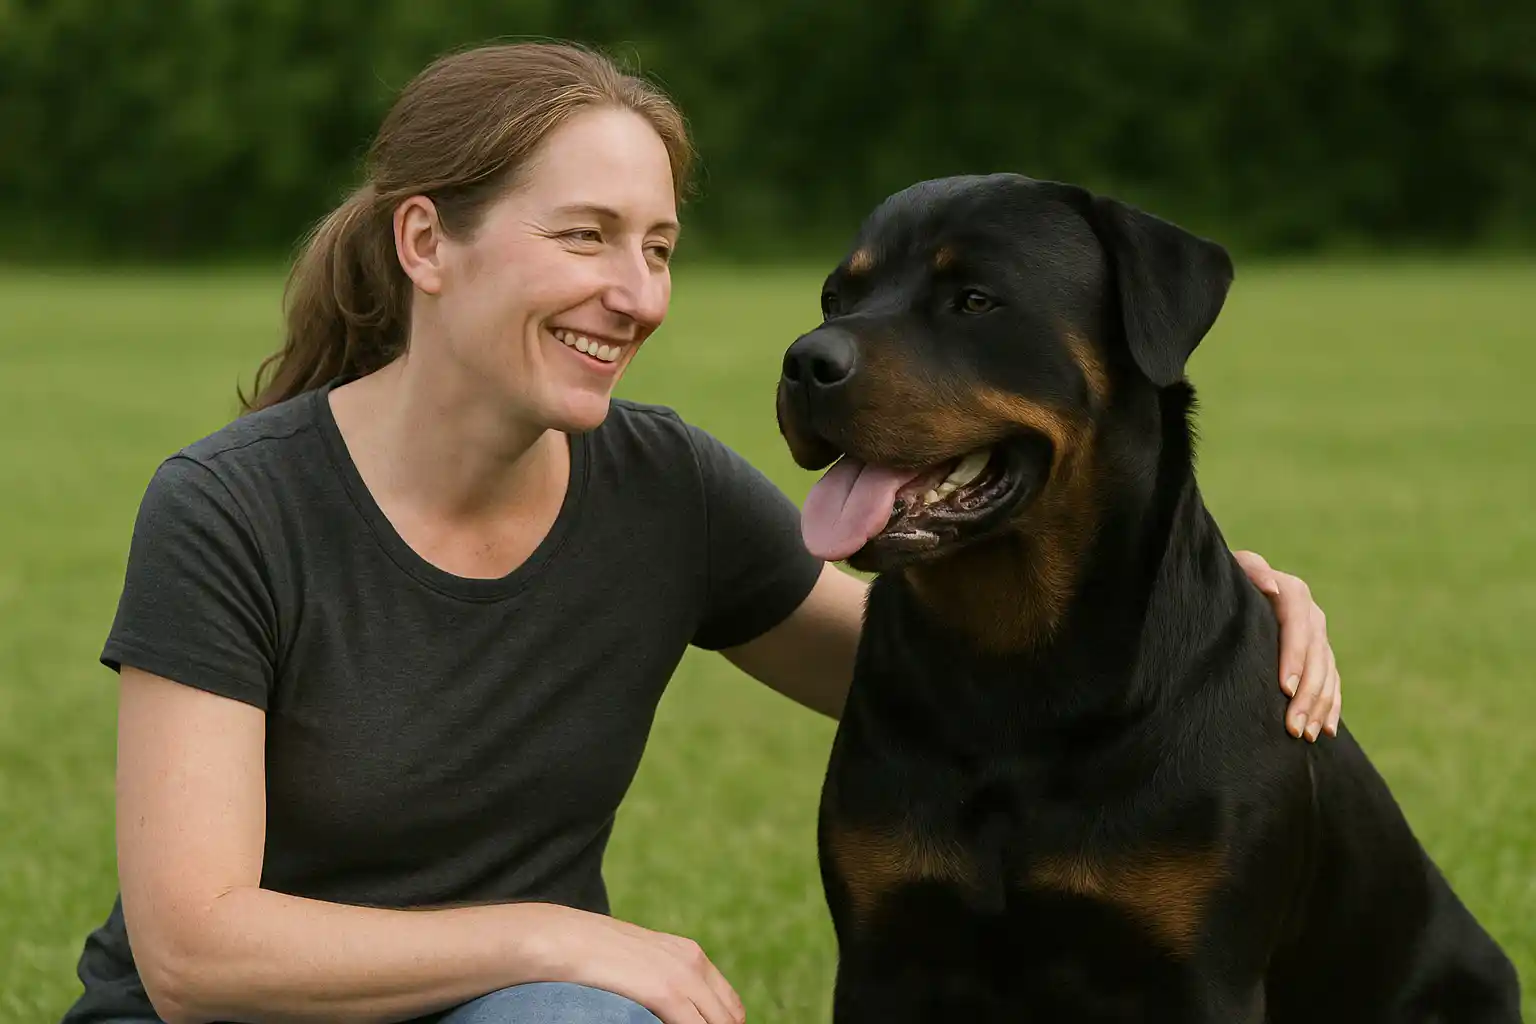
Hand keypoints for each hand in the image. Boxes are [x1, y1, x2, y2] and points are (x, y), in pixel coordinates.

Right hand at [528, 904, 745, 1023]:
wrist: (564, 939)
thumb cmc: (592, 955)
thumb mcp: (640, 963)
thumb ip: (663, 979)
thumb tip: (671, 1005)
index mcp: (691, 955)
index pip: (730, 1005)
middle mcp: (694, 962)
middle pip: (730, 1018)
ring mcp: (682, 976)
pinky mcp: (666, 992)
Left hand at [1233, 550, 1340, 742]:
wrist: (1241, 583)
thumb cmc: (1232, 578)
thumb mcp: (1239, 567)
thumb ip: (1254, 571)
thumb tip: (1272, 586)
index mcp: (1294, 593)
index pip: (1299, 629)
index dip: (1295, 659)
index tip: (1285, 688)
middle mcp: (1312, 615)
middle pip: (1316, 659)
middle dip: (1307, 695)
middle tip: (1294, 726)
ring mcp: (1320, 636)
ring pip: (1326, 675)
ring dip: (1319, 707)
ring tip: (1306, 735)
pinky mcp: (1321, 653)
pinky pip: (1332, 682)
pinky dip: (1330, 706)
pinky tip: (1326, 730)